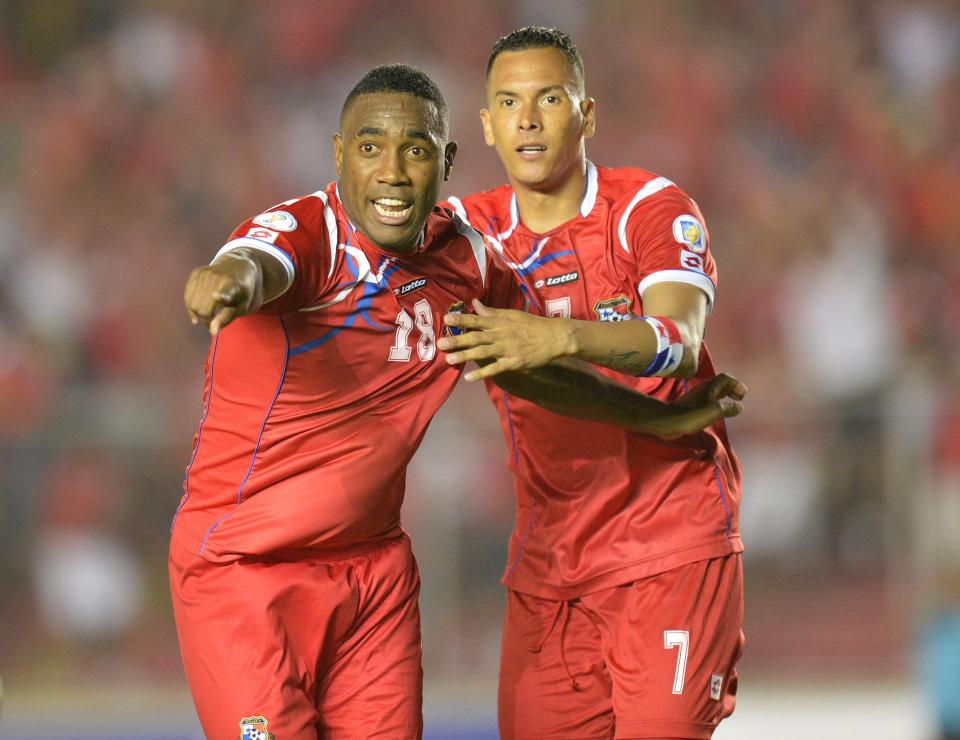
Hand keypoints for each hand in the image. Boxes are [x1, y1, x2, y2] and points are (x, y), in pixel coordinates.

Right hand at [183, 252, 262, 334]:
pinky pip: (187, 297)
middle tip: (214, 321)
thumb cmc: (240, 294)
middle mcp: (219, 277)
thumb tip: (212, 332)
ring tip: (209, 312)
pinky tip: (200, 305)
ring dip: (198, 313)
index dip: (221, 296)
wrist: (238, 267)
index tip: (215, 296)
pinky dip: (192, 305)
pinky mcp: (196, 272)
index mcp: (234, 286)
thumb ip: (226, 319)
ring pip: (192, 304)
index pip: (226, 293)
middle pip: (203, 309)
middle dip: (206, 319)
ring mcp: (206, 273)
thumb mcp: (240, 308)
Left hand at [438, 299, 575, 380]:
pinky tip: (469, 378)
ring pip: (482, 352)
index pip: (477, 320)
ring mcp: (507, 349)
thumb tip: (475, 304)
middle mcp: (500, 335)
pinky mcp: (513, 362)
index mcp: (500, 322)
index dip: (461, 320)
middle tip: (440, 344)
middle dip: (457, 340)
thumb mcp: (513, 314)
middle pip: (476, 337)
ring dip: (465, 356)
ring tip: (449, 360)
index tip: (446, 320)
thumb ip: (492, 312)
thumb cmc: (532, 325)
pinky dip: (482, 374)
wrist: (554, 337)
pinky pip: (495, 368)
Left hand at [659, 373, 746, 438]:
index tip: (743, 395)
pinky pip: (709, 400)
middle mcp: (703, 389)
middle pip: (720, 384)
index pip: (726, 378)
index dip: (736, 385)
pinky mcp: (692, 405)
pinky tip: (717, 411)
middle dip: (732, 389)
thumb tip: (739, 406)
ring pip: (714, 392)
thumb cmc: (693, 414)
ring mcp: (697, 397)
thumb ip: (729, 407)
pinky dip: (717, 402)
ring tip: (732, 403)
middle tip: (740, 398)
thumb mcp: (715, 410)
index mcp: (710, 387)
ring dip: (725, 395)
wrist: (670, 421)